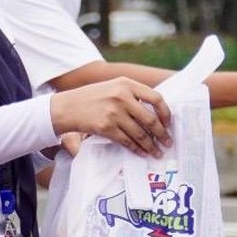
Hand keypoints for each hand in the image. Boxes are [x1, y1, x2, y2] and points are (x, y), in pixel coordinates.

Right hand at [50, 77, 171, 157]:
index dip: (166, 113)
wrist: (68, 106)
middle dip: (162, 134)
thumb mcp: (114, 86)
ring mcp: (114, 113)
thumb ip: (133, 94)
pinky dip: (136, 149)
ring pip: (140, 134)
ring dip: (151, 145)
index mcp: (127, 84)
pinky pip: (127, 141)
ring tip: (157, 152)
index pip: (156, 98)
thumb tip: (156, 113)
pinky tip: (142, 153)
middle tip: (168, 142)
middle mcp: (122, 97)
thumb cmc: (93, 97)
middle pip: (150, 120)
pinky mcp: (106, 127)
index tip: (169, 123)